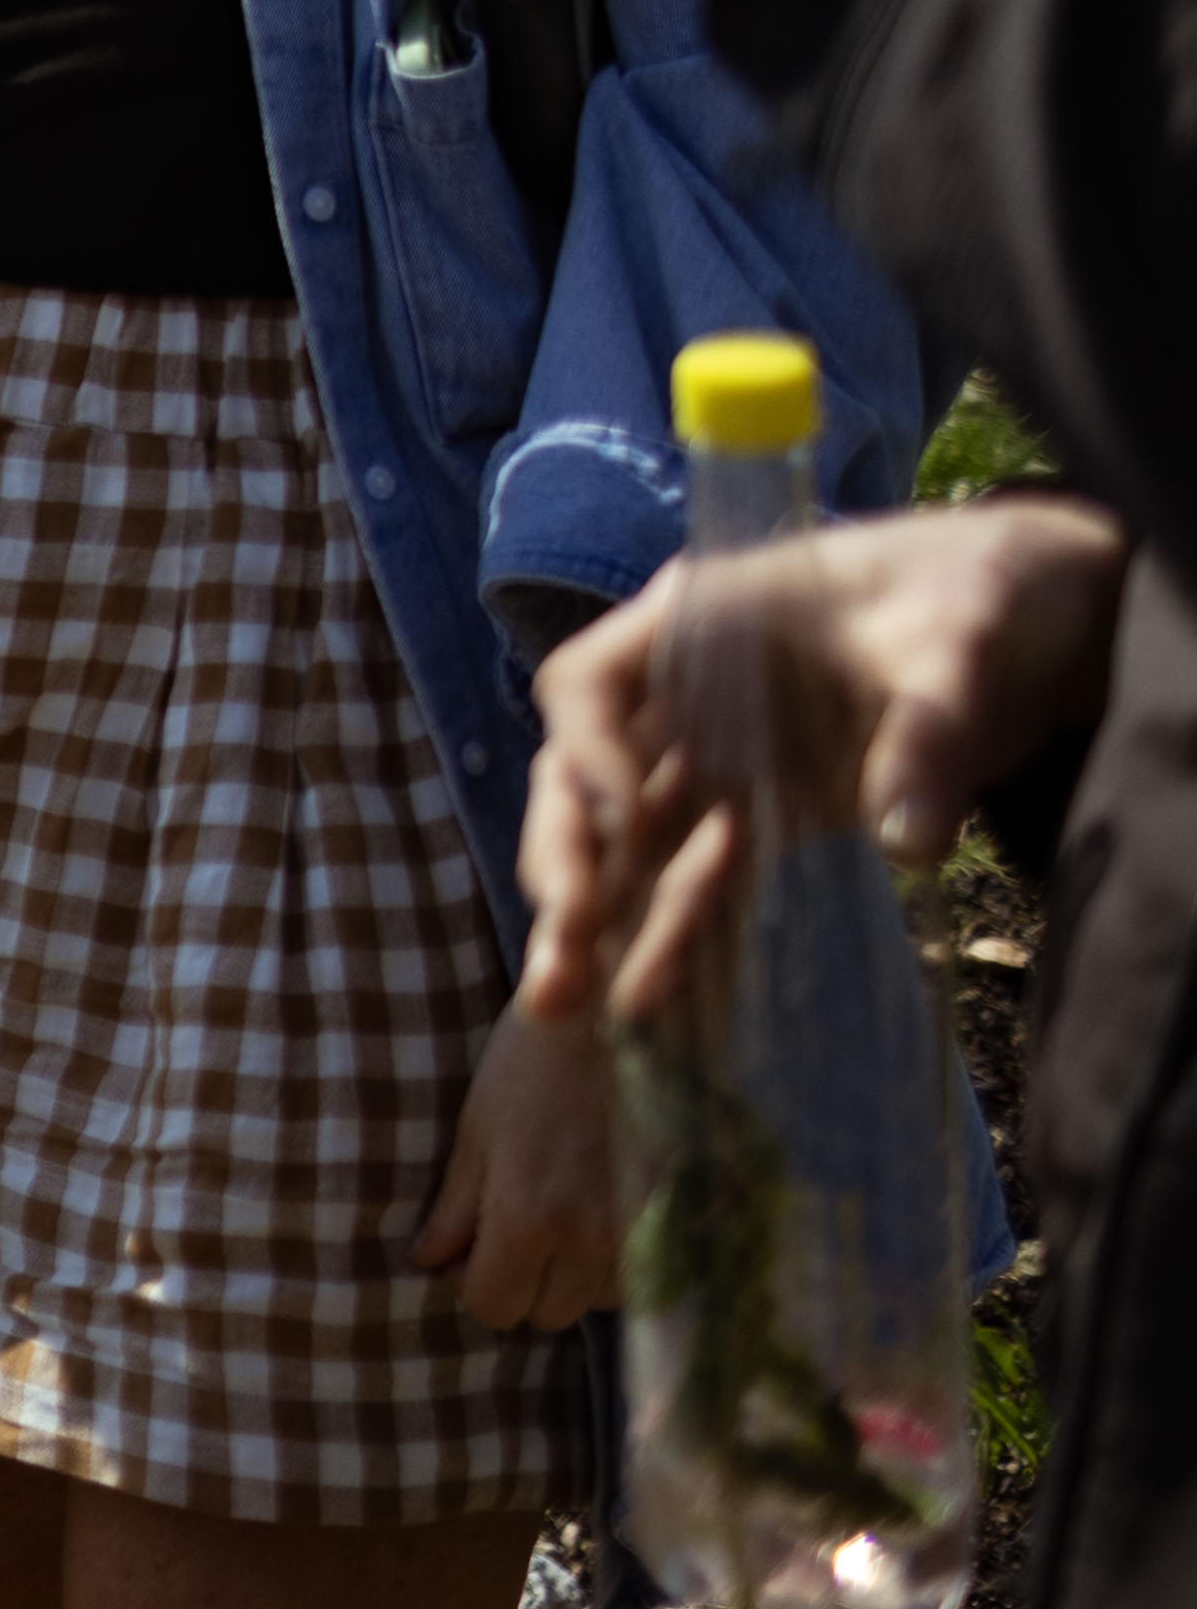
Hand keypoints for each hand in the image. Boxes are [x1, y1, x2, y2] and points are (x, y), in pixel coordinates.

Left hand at [410, 1002, 628, 1329]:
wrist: (624, 1011)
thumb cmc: (535, 1061)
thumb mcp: (478, 1128)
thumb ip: (454, 1206)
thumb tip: (427, 1261)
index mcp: (531, 1218)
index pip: (495, 1308)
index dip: (474, 1284)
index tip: (473, 1251)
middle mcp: (594, 1239)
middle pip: (549, 1315)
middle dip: (524, 1283)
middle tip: (516, 1230)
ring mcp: (648, 1231)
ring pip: (601, 1300)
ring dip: (576, 1274)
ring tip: (565, 1213)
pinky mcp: (687, 1215)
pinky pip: (650, 1274)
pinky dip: (623, 1260)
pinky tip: (606, 1211)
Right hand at [520, 496, 1133, 1025]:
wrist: (1046, 625)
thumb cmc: (990, 599)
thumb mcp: (965, 647)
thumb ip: (929, 734)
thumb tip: (907, 846)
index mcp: (705, 619)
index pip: (593, 681)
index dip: (587, 751)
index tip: (622, 821)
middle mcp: (690, 693)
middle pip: (587, 773)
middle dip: (567, 858)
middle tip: (563, 940)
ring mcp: (724, 759)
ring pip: (631, 842)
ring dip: (599, 921)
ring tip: (562, 1008)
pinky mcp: (769, 815)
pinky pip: (706, 881)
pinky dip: (676, 938)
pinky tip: (646, 1009)